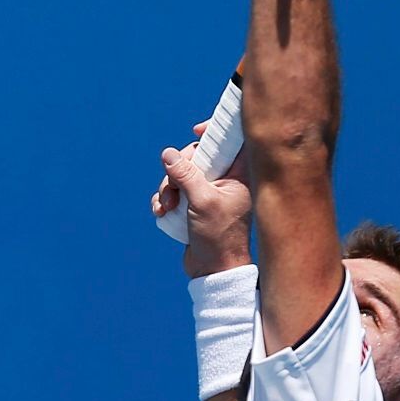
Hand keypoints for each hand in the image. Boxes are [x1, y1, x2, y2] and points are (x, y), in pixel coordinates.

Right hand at [150, 124, 252, 278]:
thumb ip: (185, 174)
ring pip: (181, 173)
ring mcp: (208, 192)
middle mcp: (224, 181)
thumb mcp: (201, 202)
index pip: (230, 141)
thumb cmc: (219, 237)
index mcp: (237, 175)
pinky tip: (162, 212)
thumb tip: (167, 153)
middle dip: (177, 169)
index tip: (196, 130)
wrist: (213, 270)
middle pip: (196, 155)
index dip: (214, 130)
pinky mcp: (194, 204)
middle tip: (174, 187)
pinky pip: (174, 190)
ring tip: (167, 207)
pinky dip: (164, 198)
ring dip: (167, 187)